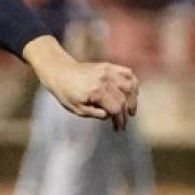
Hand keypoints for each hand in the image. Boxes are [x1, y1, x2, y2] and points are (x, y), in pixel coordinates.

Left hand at [24, 37, 138, 130]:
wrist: (60, 72)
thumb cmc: (66, 92)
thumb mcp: (77, 109)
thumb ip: (94, 114)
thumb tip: (109, 116)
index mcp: (96, 91)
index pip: (115, 108)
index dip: (119, 120)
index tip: (118, 128)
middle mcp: (104, 80)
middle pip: (124, 99)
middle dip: (126, 113)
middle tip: (124, 122)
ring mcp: (108, 71)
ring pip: (130, 85)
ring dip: (134, 98)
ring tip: (131, 109)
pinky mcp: (108, 66)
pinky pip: (127, 73)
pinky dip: (133, 83)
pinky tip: (132, 92)